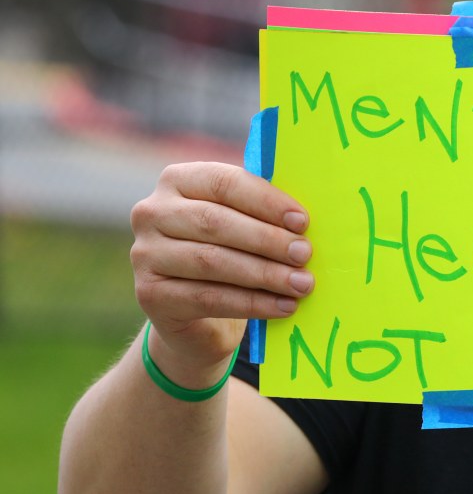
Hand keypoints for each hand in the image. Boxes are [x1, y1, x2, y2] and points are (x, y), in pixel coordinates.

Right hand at [129, 163, 312, 382]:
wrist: (195, 313)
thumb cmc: (230, 253)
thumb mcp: (244, 225)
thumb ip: (264, 213)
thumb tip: (306, 220)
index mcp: (178, 180)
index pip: (224, 183)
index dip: (266, 201)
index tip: (302, 221)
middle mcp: (152, 212)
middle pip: (216, 222)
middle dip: (267, 240)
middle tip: (305, 255)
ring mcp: (144, 254)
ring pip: (212, 261)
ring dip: (264, 274)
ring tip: (302, 284)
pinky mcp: (149, 294)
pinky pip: (208, 298)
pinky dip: (252, 303)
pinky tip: (284, 306)